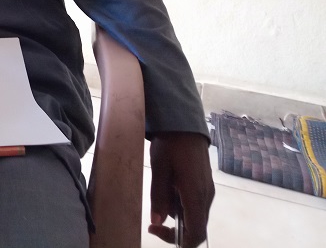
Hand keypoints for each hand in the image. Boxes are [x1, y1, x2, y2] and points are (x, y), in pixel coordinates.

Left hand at [148, 132, 214, 246]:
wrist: (185, 123)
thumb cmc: (170, 143)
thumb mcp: (159, 168)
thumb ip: (159, 197)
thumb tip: (157, 222)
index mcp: (195, 194)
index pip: (196, 232)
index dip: (178, 240)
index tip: (156, 230)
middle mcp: (206, 196)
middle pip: (197, 228)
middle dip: (176, 231)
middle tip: (153, 223)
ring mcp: (208, 191)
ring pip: (196, 216)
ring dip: (179, 218)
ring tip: (160, 199)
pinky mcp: (205, 185)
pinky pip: (196, 205)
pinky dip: (183, 207)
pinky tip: (169, 191)